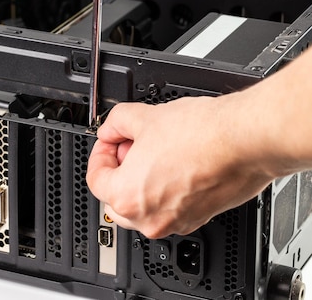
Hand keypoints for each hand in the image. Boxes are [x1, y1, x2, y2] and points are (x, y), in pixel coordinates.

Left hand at [86, 96, 274, 237]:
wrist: (242, 140)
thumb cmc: (200, 134)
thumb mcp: (143, 116)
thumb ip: (116, 123)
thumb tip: (112, 128)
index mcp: (128, 197)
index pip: (96, 180)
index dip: (100, 153)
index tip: (109, 141)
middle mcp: (150, 219)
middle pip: (118, 197)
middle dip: (120, 168)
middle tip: (131, 144)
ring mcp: (176, 222)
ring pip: (144, 205)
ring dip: (143, 180)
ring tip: (157, 149)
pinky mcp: (199, 218)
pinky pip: (170, 208)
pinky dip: (166, 188)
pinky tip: (177, 160)